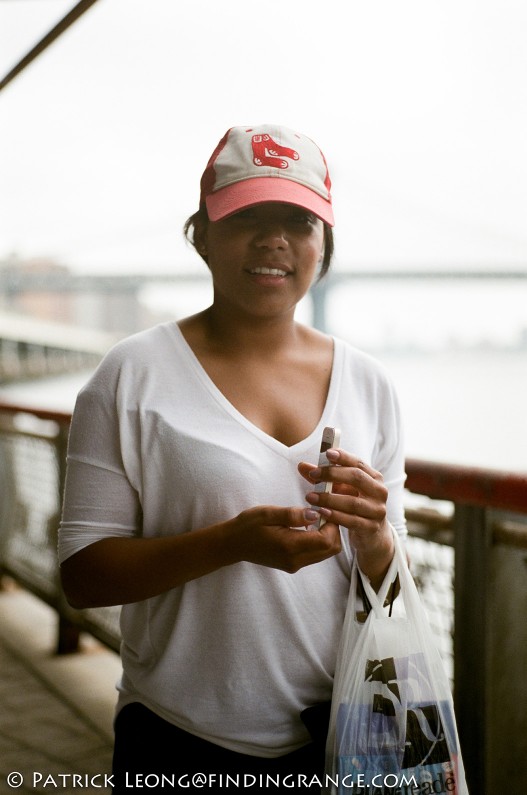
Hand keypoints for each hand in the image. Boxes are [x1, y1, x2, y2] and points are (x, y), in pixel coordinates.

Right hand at [230, 505, 341, 573]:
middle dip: (334, 530)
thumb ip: (292, 514)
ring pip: (325, 553)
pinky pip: (316, 555)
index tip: (324, 508)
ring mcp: (295, 565)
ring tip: (316, 518)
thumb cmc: (248, 526)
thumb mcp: (268, 513)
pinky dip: (319, 541)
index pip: (326, 540)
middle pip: (331, 549)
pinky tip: (308, 527)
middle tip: (323, 513)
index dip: (332, 524)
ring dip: (327, 536)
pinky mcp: (293, 565)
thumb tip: (315, 514)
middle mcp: (295, 560)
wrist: (232, 544)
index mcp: (290, 546)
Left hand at [298, 448, 393, 585]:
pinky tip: (321, 512)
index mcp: (374, 478)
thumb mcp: (341, 489)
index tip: (327, 453)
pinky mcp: (371, 527)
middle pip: (357, 478)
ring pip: (352, 502)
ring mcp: (377, 511)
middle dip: (333, 474)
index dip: (343, 457)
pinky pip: (351, 521)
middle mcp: (379, 492)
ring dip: (329, 498)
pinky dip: (335, 516)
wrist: (372, 534)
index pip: (358, 463)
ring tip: (310, 496)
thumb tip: (302, 466)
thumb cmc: (354, 506)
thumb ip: (324, 477)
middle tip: (313, 474)